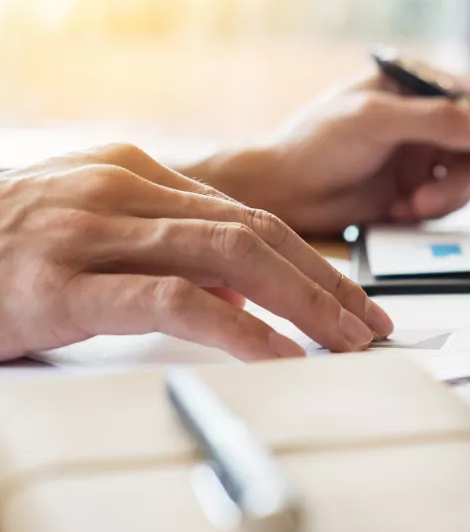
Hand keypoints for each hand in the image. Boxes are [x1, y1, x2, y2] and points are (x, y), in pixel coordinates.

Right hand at [0, 144, 391, 361]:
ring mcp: (88, 230)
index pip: (251, 215)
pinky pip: (174, 301)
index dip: (316, 261)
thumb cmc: (2, 259)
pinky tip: (279, 356)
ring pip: (229, 254)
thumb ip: (166, 253)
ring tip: (346, 343)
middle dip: (326, 282)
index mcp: (132, 174)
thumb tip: (248, 293)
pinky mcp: (61, 283)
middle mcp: (118, 189)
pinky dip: (240, 329)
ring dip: (303, 302)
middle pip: (255, 230)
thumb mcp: (92, 240)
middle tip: (371, 327)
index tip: (356, 301)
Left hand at [188, 62, 469, 234]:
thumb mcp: (375, 122)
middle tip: (469, 183)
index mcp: (412, 86)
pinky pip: (450, 201)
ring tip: (413, 204)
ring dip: (449, 195)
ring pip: (469, 175)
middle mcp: (423, 119)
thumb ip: (435, 121)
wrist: (284, 195)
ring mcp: (422, 155)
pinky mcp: (417, 189)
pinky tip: (400, 209)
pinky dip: (432, 210)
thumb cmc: (314, 145)